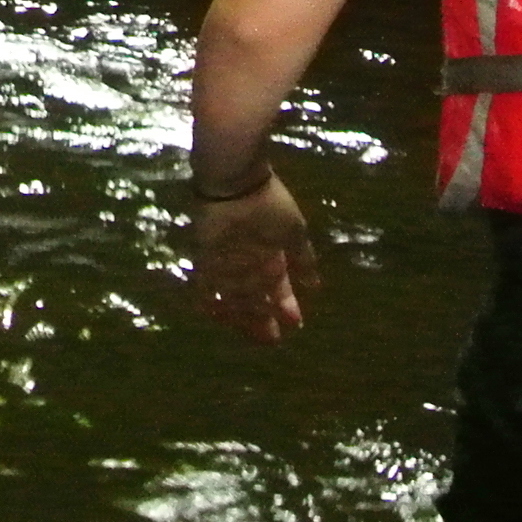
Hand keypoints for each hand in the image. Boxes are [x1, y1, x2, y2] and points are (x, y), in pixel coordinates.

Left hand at [192, 170, 316, 344]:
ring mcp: (228, 258)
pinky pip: (205, 282)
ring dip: (242, 315)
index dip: (286, 305)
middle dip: (263, 317)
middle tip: (272, 341)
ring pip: (234, 295)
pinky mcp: (205, 254)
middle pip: (256, 296)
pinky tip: (215, 315)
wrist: (237, 180)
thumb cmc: (269, 203)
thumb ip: (303, 259)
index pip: (278, 286)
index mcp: (271, 253)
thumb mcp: (294, 231)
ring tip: (254, 334)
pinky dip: (209, 298)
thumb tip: (316, 286)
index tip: (295, 323)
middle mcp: (249, 260)